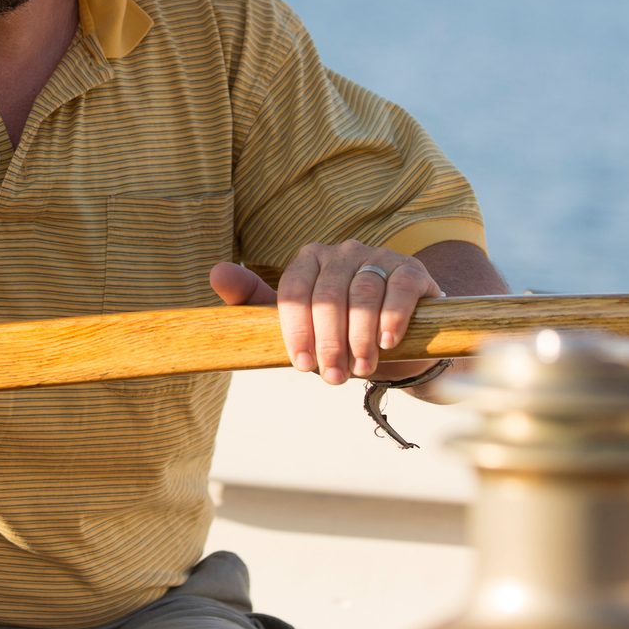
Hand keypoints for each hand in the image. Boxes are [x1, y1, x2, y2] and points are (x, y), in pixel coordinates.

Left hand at [210, 242, 443, 384]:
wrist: (400, 342)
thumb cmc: (340, 331)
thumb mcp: (298, 322)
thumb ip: (255, 300)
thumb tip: (217, 273)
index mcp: (310, 260)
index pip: (295, 291)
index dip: (297, 331)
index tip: (302, 366)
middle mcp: (343, 251)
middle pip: (327, 295)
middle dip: (328, 341)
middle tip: (332, 376)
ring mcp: (379, 257)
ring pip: (362, 293)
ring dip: (359, 337)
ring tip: (360, 368)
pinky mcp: (411, 270)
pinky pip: (398, 289)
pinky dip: (391, 317)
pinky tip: (387, 342)